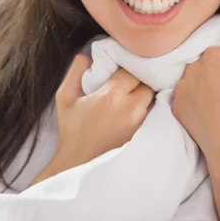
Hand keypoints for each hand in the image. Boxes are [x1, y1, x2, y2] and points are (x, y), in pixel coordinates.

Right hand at [53, 54, 154, 171]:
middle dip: (139, 80)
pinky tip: (135, 110)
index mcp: (113, 95)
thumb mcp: (65, 96)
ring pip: (153, 97)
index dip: (126, 68)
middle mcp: (132, 107)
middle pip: (147, 82)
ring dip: (145, 94)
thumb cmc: (72, 129)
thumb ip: (76, 70)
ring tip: (132, 97)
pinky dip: (148, 108)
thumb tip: (90, 56)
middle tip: (127, 84)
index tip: (119, 72)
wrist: (79, 163)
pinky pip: (154, 113)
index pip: (132, 69)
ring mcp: (141, 123)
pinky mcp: (145, 135)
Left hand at [171, 47, 219, 168]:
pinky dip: (195, 103)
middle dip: (218, 73)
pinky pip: (186, 98)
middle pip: (207, 64)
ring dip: (204, 86)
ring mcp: (182, 88)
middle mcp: (194, 67)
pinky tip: (209, 114)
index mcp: (216, 56)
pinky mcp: (176, 106)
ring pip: (195, 80)